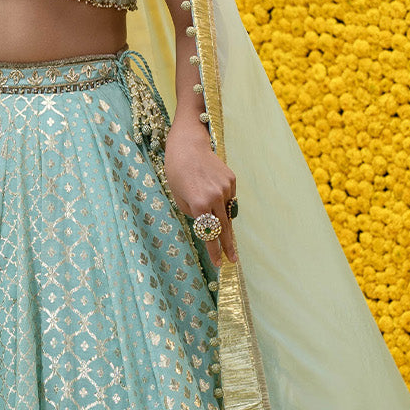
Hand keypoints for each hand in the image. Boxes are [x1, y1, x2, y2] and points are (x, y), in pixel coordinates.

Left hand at [165, 121, 237, 265]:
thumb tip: (207, 223)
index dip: (214, 251)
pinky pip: (229, 199)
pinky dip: (224, 203)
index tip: (219, 263)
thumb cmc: (177, 172)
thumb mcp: (178, 197)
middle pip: (223, 228)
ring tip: (225, 235)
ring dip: (225, 224)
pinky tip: (215, 198)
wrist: (188, 146)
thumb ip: (194, 214)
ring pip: (227, 213)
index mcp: (199, 204)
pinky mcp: (231, 180)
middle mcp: (215, 197)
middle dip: (227, 245)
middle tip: (233, 259)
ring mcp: (225, 188)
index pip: (209, 234)